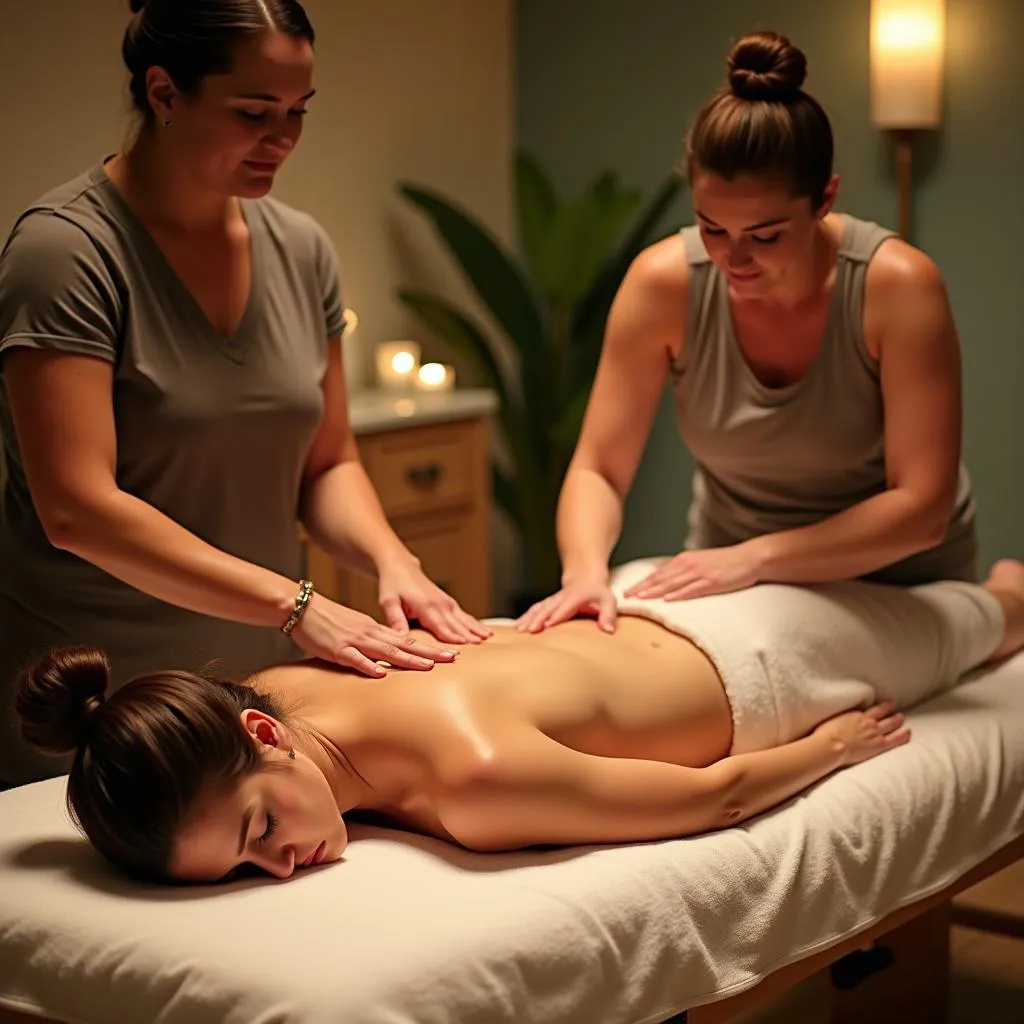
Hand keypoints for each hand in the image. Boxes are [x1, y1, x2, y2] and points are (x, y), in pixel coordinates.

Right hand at [291, 592, 458, 676]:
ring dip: (408, 659)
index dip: (430, 647)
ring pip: (386, 650)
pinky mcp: (338, 649)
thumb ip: (372, 642)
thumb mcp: (355, 629)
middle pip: (405, 645)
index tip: (450, 653)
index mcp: (375, 629)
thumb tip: (388, 658)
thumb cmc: (327, 621)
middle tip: (452, 657)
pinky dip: (369, 665)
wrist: (302, 607)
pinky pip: (356, 659)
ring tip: (429, 666)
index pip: (408, 640)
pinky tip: (382, 673)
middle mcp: (370, 633)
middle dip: (430, 652)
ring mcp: (355, 640)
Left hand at [377, 555, 491, 644]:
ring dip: (475, 628)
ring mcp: (445, 601)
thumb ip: (396, 620)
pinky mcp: (448, 602)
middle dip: (468, 635)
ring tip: (488, 638)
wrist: (400, 567)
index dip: (450, 636)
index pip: (440, 625)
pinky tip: (485, 631)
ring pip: (463, 618)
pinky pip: (464, 614)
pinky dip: (475, 623)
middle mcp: (439, 603)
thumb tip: (400, 638)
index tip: (462, 645)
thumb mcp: (388, 603)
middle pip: (456, 623)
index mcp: (425, 605)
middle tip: (480, 648)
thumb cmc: (392, 585)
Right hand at [515, 570, 616, 633]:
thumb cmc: (598, 594)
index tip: (547, 626)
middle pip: (547, 608)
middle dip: (538, 619)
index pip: (565, 608)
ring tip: (518, 629)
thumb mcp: (608, 602)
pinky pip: (533, 610)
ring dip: (528, 618)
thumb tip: (609, 630)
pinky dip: (524, 617)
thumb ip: (608, 615)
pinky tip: (515, 627)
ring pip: (538, 608)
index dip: (556, 616)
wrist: (584, 578)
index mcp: (575, 598)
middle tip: (530, 630)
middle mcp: (561, 598)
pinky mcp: (546, 604)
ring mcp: (552, 600)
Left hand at [622, 543, 760, 601]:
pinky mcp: (711, 581)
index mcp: (684, 560)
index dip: (641, 583)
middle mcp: (688, 565)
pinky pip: (692, 589)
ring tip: (641, 599)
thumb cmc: (724, 562)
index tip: (628, 591)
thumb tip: (662, 576)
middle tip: (627, 596)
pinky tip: (668, 599)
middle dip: (642, 588)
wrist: (748, 558)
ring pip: (672, 584)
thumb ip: (681, 569)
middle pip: (660, 578)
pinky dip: (679, 594)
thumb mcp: (698, 561)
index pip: (657, 573)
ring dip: (655, 592)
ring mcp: (699, 573)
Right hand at [813, 701, 910, 766]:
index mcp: (857, 715)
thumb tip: (841, 716)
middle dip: (890, 711)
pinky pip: (895, 739)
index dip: (881, 706)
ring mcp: (875, 733)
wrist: (831, 745)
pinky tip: (908, 732)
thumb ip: (842, 717)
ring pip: (891, 724)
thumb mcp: (834, 720)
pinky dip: (903, 735)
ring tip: (902, 717)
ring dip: (897, 720)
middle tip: (896, 709)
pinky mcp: (879, 745)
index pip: (873, 709)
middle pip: (883, 715)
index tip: (887, 703)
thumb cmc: (826, 733)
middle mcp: (869, 722)